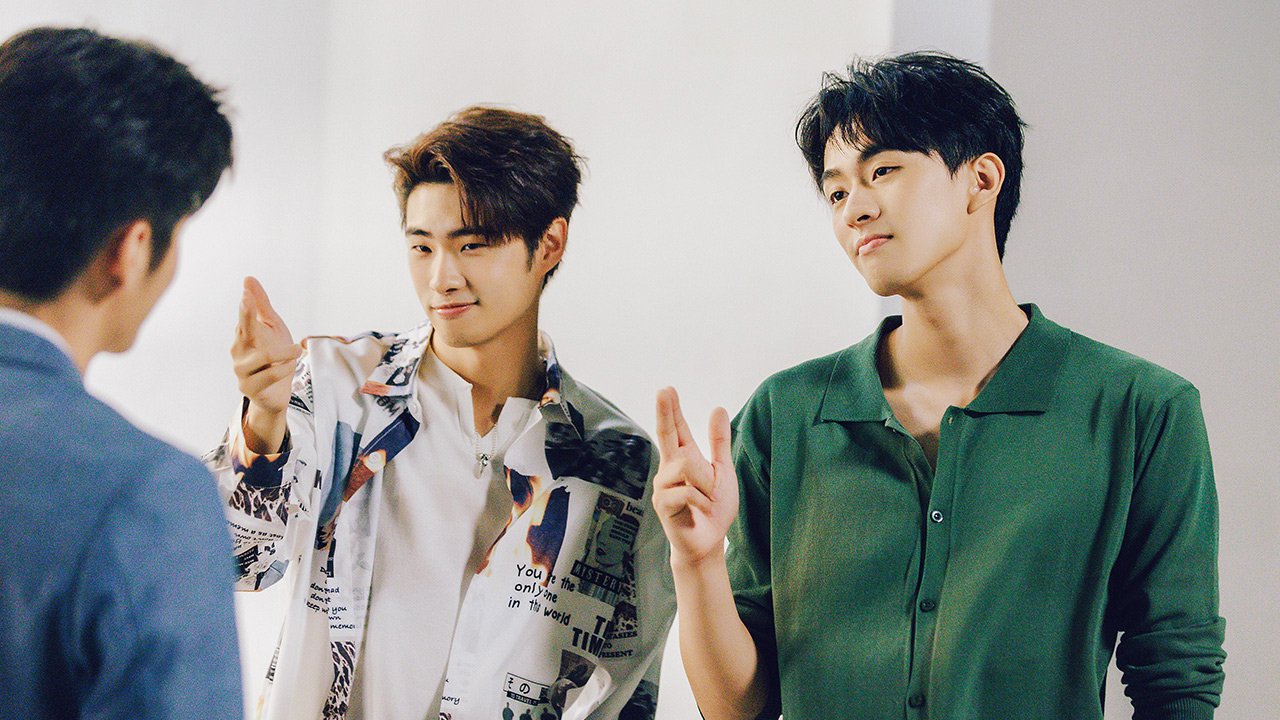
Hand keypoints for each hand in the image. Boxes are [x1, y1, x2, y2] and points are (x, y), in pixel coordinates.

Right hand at [231, 276, 299, 451]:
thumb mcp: (272, 328)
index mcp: (244, 335)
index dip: (246, 307)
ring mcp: (240, 370)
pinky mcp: (248, 387)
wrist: (278, 391)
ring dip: (286, 352)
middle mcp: (238, 351)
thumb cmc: (275, 356)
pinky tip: (289, 367)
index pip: (244, 318)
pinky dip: (285, 368)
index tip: (246, 294)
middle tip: (248, 300)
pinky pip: (272, 373)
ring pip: (264, 355)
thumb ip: (261, 305)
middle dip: (246, 316)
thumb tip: (248, 279)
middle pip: (244, 331)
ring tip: (296, 351)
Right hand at [652, 387, 738, 569]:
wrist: (709, 542)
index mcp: (683, 459)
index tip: (667, 390)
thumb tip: (718, 408)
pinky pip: (687, 491)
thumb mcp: (722, 471)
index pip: (675, 429)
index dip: (671, 409)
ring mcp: (663, 486)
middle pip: (666, 435)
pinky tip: (701, 509)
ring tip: (707, 498)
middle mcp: (669, 469)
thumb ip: (719, 442)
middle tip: (664, 390)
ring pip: (686, 465)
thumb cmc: (713, 508)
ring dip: (705, 483)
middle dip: (665, 412)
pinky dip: (702, 500)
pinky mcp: (663, 504)